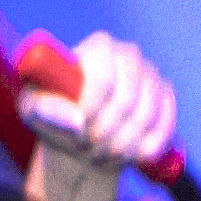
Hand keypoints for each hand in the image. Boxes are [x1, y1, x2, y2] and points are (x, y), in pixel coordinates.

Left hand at [25, 31, 179, 168]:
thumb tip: (77, 121)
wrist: (81, 136)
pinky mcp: (166, 99)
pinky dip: (146, 148)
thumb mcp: (34, 111)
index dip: (92, 110)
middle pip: (127, 100)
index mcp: (98, 46)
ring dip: (123, 146)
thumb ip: (45, 110)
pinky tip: (129, 154)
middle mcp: (129, 54)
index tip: (78, 131)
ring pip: (146, 118)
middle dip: (106, 133)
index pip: (104, 79)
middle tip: (88, 148)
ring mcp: (152, 76)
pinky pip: (164, 128)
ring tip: (102, 154)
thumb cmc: (54, 116)